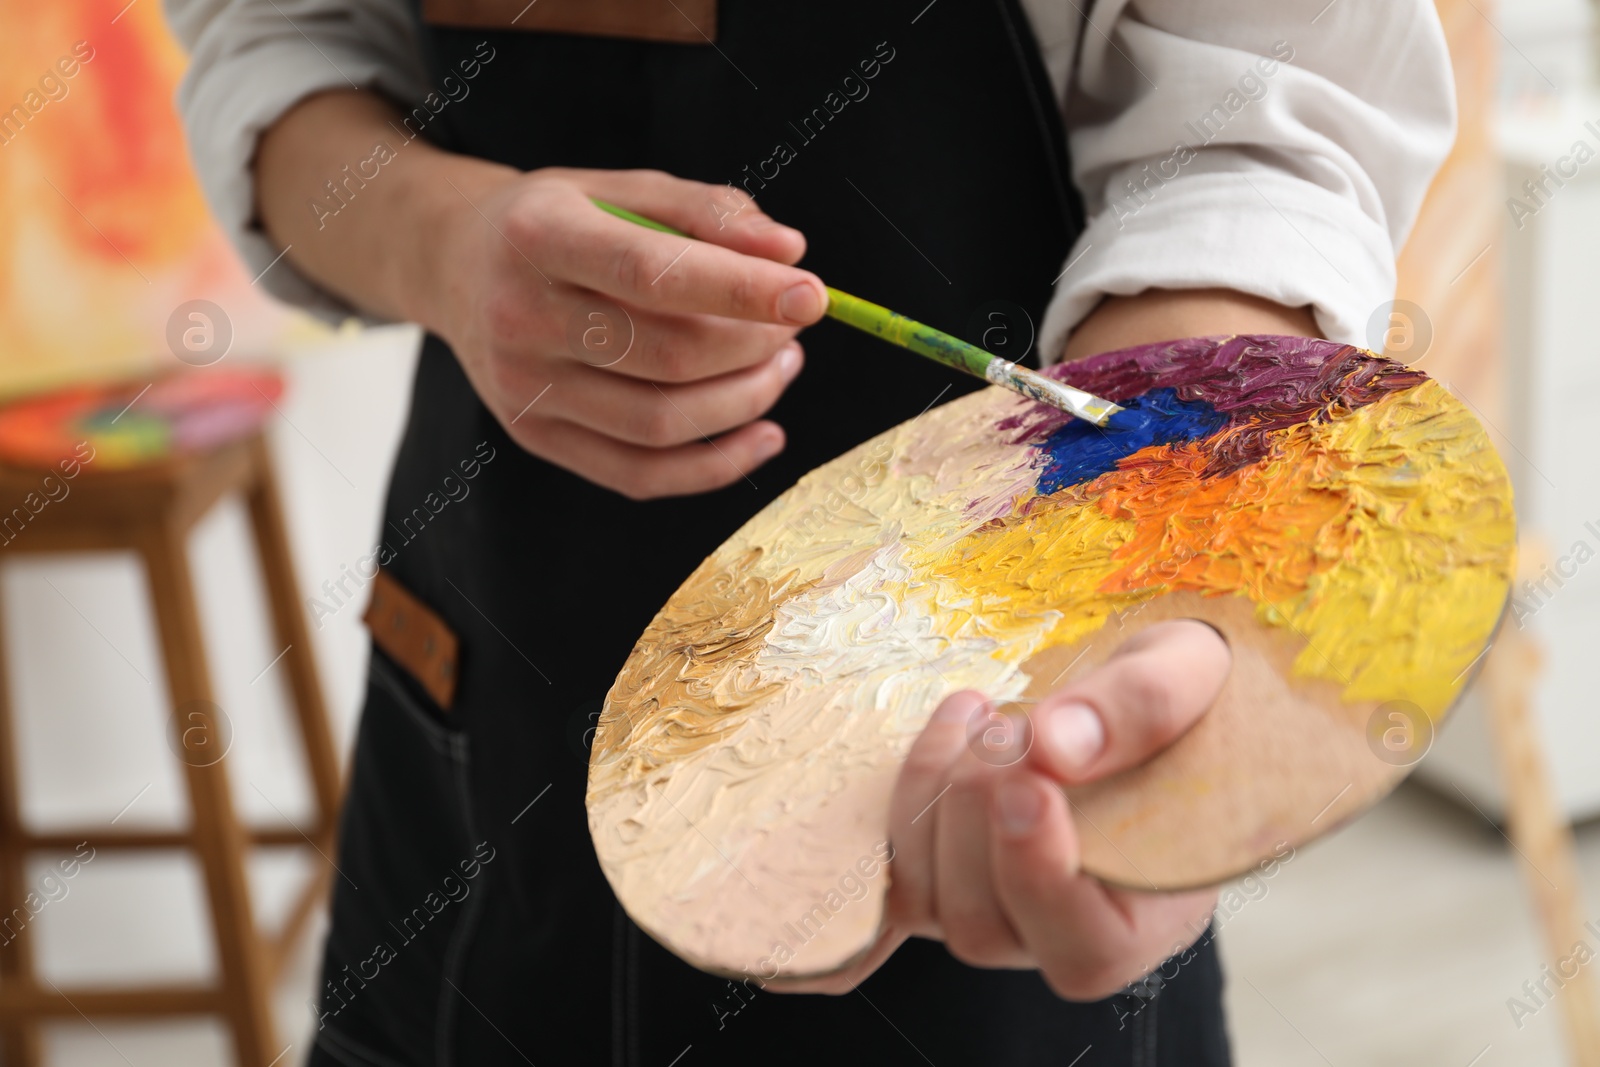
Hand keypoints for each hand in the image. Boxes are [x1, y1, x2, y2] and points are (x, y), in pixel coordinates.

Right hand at [423, 166, 826, 497]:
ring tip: (780, 365)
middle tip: (791, 326)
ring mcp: (524, 389)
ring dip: (747, 401)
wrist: (457, 266)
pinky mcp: (536, 437)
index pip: (652, 274)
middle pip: (668, 356)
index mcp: (540, 237)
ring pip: (662, 423)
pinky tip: (762, 432)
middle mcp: (521, 317)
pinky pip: (641, 475)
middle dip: (754, 346)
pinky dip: (716, 464)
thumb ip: (707, 211)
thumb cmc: (559, 221)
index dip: (741, 289)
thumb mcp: (621, 187)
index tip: (812, 295)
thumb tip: (789, 252)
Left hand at [774, 619, 1230, 999]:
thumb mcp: (1192, 671)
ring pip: (926, 901)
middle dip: (976, 816)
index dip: (1042, 876)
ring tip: (981, 712)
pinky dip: (889, 820)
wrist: (1148, 684)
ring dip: (934, 795)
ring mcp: (996, 903)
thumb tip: (1057, 744)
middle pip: (984, 927)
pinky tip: (934, 743)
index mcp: (1150, 908)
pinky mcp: (945, 867)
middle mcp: (1066, 926)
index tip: (1027, 784)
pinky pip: (890, 880)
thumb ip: (1145, 705)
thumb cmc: (1186, 690)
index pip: (1086, 949)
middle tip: (1010, 727)